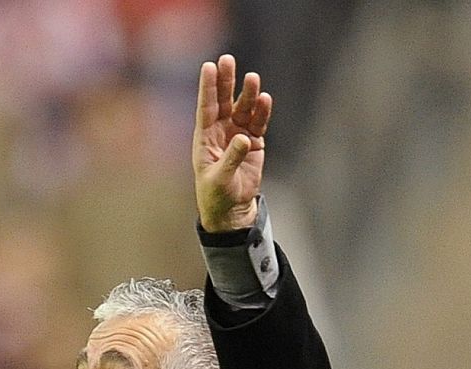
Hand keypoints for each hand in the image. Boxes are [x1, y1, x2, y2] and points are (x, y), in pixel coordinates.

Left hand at [193, 55, 272, 232]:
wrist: (231, 208)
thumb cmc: (216, 194)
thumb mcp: (220, 179)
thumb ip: (231, 158)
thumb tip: (244, 140)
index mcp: (205, 137)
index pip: (206, 107)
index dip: (208, 87)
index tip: (209, 66)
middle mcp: (220, 131)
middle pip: (224, 101)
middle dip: (226, 81)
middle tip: (228, 59)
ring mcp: (238, 134)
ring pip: (243, 108)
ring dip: (248, 94)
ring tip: (252, 78)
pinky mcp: (254, 141)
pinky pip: (259, 122)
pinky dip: (262, 111)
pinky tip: (265, 99)